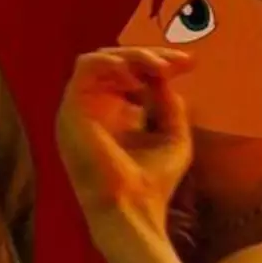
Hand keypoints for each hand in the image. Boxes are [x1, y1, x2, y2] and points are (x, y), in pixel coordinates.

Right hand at [56, 47, 196, 231]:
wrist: (133, 208)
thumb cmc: (153, 181)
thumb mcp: (173, 135)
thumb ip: (169, 103)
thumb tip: (165, 75)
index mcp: (117, 113)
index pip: (132, 73)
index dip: (160, 62)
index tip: (189, 64)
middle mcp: (96, 107)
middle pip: (117, 62)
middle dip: (150, 55)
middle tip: (177, 62)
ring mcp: (81, 107)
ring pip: (102, 59)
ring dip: (134, 56)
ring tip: (160, 68)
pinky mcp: (71, 109)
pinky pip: (85, 67)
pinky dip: (112, 62)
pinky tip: (137, 76)